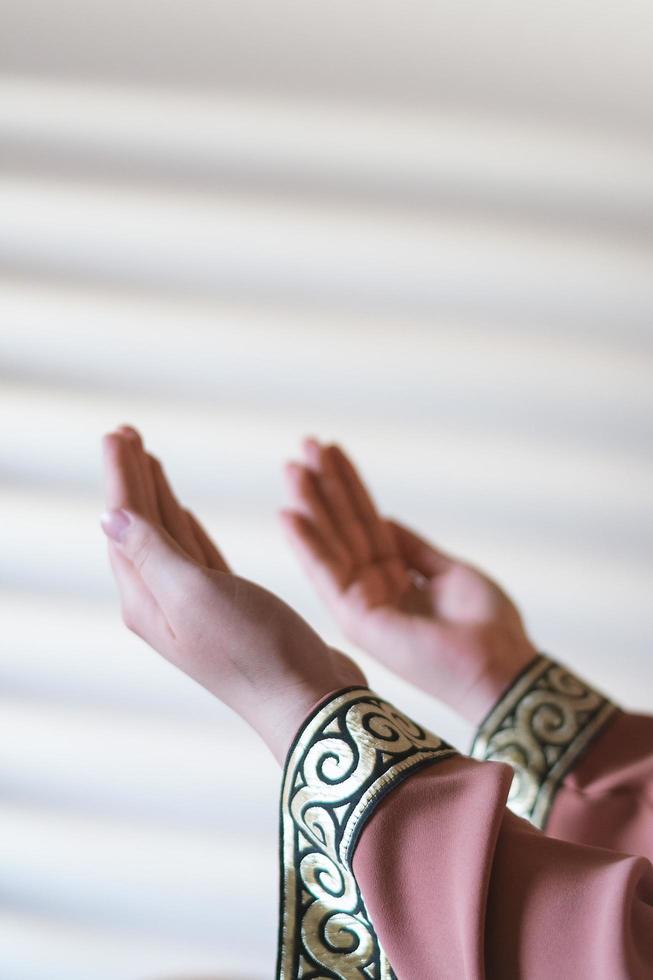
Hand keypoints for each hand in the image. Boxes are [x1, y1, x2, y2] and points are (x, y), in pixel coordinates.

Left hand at [100, 426, 365, 761]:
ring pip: (167, 537)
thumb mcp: (195, 595)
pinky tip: (183, 514)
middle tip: (126, 434)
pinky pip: (195, 555)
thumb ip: (152, 552)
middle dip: (133, 479)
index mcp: (148, 599)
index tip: (118, 432)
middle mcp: (164, 604)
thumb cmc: (256, 651)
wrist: (307, 702)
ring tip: (149, 461)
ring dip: (157, 497)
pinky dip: (185, 527)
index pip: (126, 523)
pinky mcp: (228, 608)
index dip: (122, 475)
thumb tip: (109, 516)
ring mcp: (195, 607)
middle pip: (141, 526)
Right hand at [281, 438, 536, 724]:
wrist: (502, 668)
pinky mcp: (357, 620)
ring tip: (292, 466)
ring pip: (331, 545)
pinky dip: (307, 544)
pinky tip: (289, 513)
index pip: (365, 524)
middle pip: (344, 528)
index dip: (349, 488)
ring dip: (310, 505)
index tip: (331, 452)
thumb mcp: (450, 572)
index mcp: (395, 580)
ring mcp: (362, 607)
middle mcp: (372, 591)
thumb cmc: (487, 628)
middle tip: (306, 443)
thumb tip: (384, 519)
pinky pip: (327, 574)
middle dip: (325, 486)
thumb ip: (413, 548)